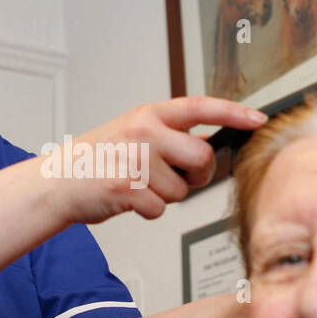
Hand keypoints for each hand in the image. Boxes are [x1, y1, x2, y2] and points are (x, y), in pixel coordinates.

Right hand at [48, 97, 267, 223]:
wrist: (58, 182)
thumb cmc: (99, 160)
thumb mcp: (134, 133)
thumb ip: (170, 135)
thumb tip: (210, 144)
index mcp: (149, 115)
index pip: (200, 107)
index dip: (233, 112)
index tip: (259, 118)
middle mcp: (144, 131)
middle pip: (202, 156)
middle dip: (197, 174)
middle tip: (173, 176)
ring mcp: (134, 159)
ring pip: (182, 189)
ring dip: (166, 196)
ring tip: (138, 185)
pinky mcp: (126, 187)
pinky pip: (159, 209)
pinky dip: (147, 210)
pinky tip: (127, 199)